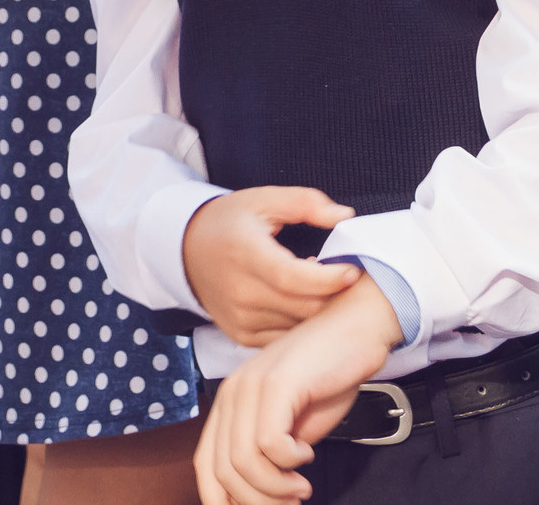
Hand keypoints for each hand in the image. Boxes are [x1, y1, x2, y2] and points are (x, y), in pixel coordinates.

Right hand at [182, 188, 362, 346]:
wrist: (187, 250)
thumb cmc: (230, 222)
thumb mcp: (264, 200)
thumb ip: (306, 203)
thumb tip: (344, 215)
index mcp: (245, 253)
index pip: (292, 277)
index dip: (328, 279)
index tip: (351, 271)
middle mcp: (240, 291)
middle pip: (301, 307)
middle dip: (332, 297)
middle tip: (344, 280)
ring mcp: (240, 318)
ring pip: (296, 328)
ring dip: (318, 313)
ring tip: (324, 290)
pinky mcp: (241, 335)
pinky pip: (284, 339)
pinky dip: (301, 326)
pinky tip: (304, 303)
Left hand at [195, 277, 402, 504]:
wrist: (358, 327)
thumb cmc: (329, 375)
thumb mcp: (293, 424)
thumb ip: (270, 455)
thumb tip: (258, 497)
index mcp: (230, 403)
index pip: (206, 466)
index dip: (223, 500)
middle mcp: (232, 393)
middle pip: (223, 471)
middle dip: (258, 501)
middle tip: (289, 502)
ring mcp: (251, 385)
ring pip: (243, 462)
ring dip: (276, 487)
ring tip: (300, 486)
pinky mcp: (277, 383)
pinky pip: (270, 443)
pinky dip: (290, 461)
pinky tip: (307, 455)